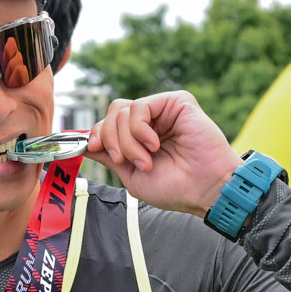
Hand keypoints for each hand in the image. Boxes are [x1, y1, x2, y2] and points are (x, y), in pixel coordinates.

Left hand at [88, 91, 240, 216]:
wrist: (204, 190)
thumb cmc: (175, 188)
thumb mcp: (131, 175)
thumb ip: (109, 156)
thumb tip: (86, 144)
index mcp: (141, 137)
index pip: (108, 123)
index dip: (97, 134)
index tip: (95, 149)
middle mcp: (152, 121)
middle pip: (112, 112)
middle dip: (110, 139)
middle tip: (127, 160)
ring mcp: (164, 110)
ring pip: (122, 110)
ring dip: (128, 140)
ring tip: (146, 159)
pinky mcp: (177, 102)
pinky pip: (140, 106)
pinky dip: (140, 129)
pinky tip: (154, 144)